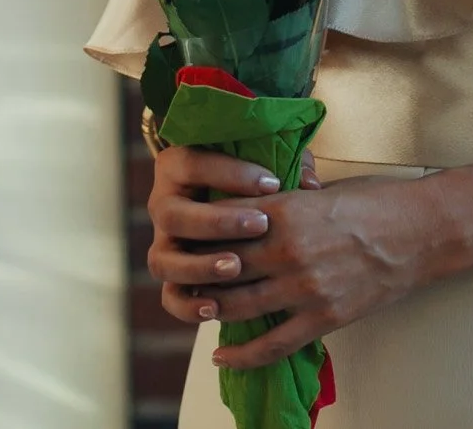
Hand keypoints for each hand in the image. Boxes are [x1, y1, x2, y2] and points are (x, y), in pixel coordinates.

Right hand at [147, 145, 283, 324]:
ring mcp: (163, 244)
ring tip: (236, 267)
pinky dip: (187, 306)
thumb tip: (311, 183)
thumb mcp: (259, 164)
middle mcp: (162, 204)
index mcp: (177, 166)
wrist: (220, 205)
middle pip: (175, 215)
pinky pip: (170, 297)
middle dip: (218, 222)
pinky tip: (214, 308)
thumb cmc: (247, 177)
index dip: (232, 174)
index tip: (273, 183)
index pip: (195, 163)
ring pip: (164, 260)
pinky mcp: (173, 279)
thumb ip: (281, 164)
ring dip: (200, 266)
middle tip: (261, 225)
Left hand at [172, 171, 439, 371]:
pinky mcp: (323, 317)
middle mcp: (287, 251)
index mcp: (284, 211)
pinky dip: (242, 355)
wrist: (420, 231)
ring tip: (197, 311)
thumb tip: (254, 203)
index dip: (197, 236)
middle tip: (180, 279)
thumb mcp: (321, 189)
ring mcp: (304, 288)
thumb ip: (283, 200)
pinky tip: (222, 357)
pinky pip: (272, 345)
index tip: (183, 241)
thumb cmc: (374, 202)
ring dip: (211, 311)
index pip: (222, 226)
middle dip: (195, 275)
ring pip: (237, 307)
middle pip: (220, 268)